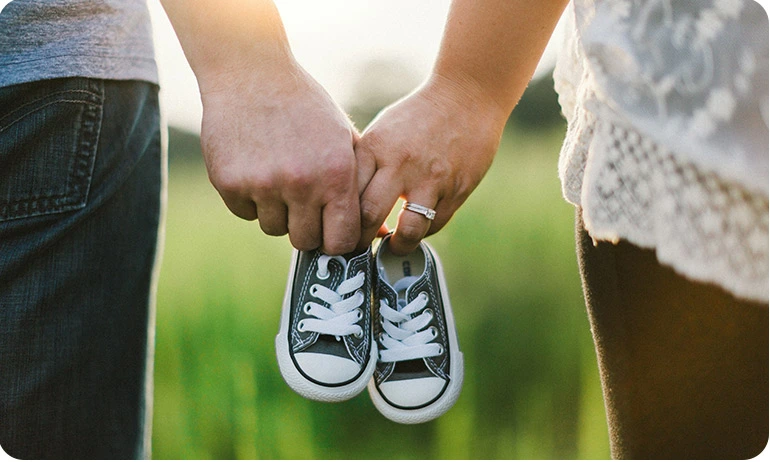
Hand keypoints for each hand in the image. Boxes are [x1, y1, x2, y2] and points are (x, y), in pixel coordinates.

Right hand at [199, 59, 360, 254]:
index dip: (336, 241)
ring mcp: (263, 185)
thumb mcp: (343, 139)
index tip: (330, 231)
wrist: (251, 74)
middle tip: (302, 201)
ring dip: (277, 211)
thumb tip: (379, 234)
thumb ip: (361, 187)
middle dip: (306, 227)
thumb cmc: (306, 108)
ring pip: (273, 228)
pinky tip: (255, 167)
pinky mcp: (230, 183)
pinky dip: (250, 199)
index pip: (341, 241)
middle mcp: (301, 183)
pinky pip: (245, 213)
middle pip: (305, 240)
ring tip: (278, 175)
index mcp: (335, 174)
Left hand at [355, 74, 506, 254]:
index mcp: (375, 148)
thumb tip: (343, 204)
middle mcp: (401, 164)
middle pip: (369, 217)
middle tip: (359, 248)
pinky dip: (422, 232)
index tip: (338, 231)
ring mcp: (431, 179)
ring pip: (408, 230)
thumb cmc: (417, 116)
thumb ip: (365, 165)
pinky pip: (434, 224)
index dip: (339, 220)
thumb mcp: (382, 132)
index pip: (347, 195)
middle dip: (360, 241)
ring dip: (397, 246)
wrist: (467, 96)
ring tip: (392, 246)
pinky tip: (416, 227)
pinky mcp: (457, 189)